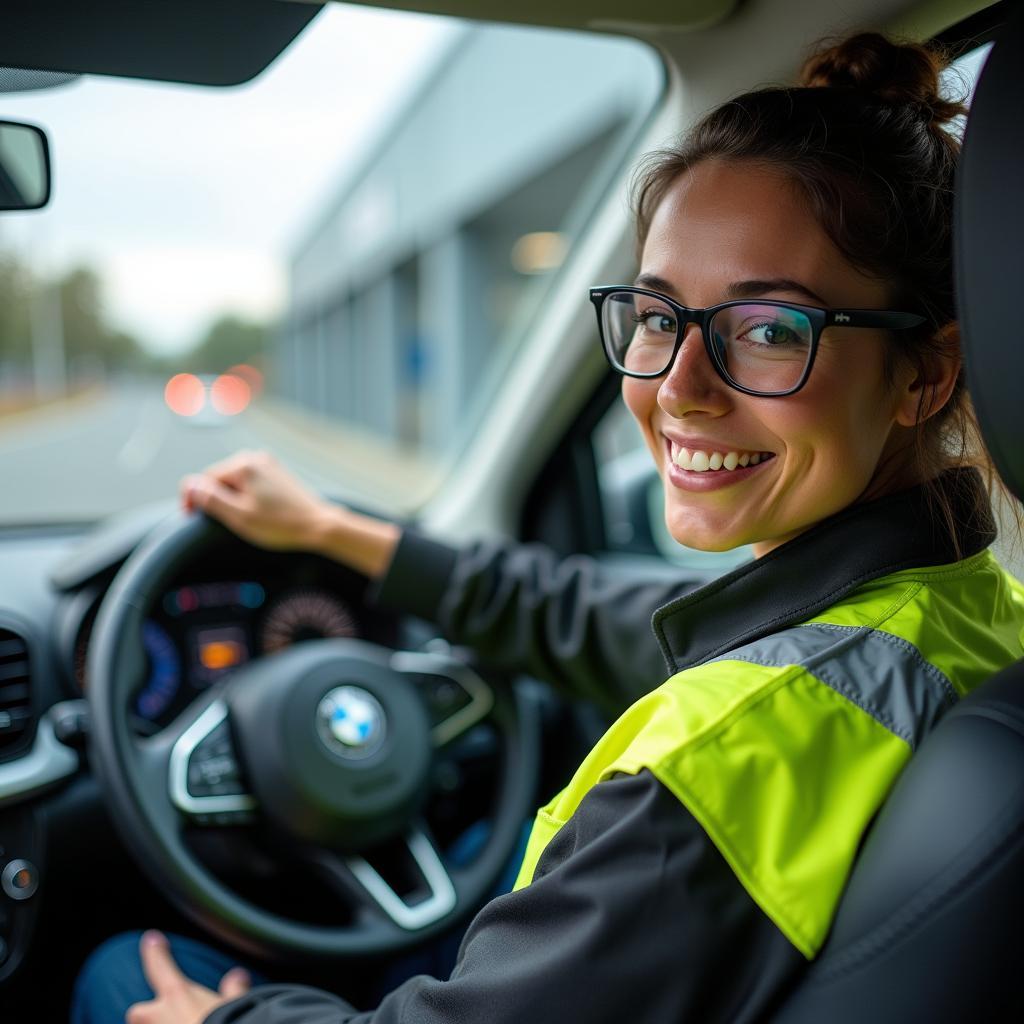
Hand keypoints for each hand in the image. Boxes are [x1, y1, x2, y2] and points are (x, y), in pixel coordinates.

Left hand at [125, 930, 249, 1023]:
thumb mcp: (234, 1006)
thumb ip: (232, 990)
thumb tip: (238, 976)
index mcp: (178, 996)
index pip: (160, 966)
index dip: (155, 952)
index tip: (150, 939)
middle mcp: (157, 1017)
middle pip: (139, 1012)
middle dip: (149, 1015)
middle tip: (167, 1019)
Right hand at [180, 449, 334, 551]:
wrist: (318, 525)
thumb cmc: (280, 524)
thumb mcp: (240, 516)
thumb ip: (212, 499)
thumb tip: (190, 485)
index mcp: (244, 465)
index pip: (205, 478)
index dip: (194, 498)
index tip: (189, 517)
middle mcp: (256, 458)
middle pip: (220, 478)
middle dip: (215, 498)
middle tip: (221, 524)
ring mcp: (268, 464)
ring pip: (235, 481)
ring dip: (231, 499)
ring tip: (242, 520)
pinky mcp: (277, 474)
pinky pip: (250, 483)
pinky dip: (245, 497)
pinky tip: (256, 513)